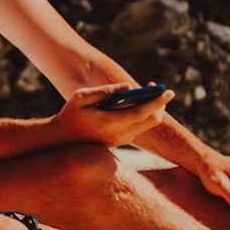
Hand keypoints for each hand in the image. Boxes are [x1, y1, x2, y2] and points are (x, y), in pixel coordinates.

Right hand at [55, 83, 173, 146]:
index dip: (158, 102)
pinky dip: (144, 115)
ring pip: (147, 125)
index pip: (142, 113)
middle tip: (159, 89)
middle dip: (159, 105)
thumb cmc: (70, 114)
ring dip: (152, 109)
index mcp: (110, 123)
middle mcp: (119, 135)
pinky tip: (138, 102)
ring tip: (148, 93)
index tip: (169, 91)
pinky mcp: (120, 141)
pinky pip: (139, 128)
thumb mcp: (81, 97)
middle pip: (151, 121)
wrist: (61, 140)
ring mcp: (121, 140)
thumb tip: (128, 87)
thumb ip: (104, 91)